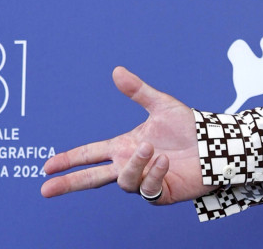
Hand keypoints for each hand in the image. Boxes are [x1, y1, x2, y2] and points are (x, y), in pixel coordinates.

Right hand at [41, 66, 212, 204]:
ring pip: (124, 180)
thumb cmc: (191, 128)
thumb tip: (117, 70)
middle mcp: (131, 165)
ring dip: (134, 164)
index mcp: (126, 146)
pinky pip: (148, 187)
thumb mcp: (163, 106)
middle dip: (69, 183)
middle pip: (92, 178)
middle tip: (46, 189)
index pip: (90, 154)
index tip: (47, 167)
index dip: (69, 160)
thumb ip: (138, 91)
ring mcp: (143, 181)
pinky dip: (154, 173)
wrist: (216, 145)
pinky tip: (165, 161)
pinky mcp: (160, 192)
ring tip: (151, 148)